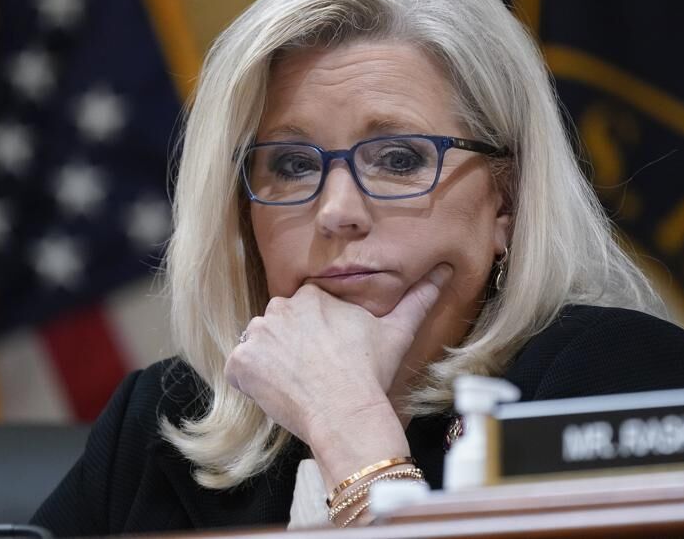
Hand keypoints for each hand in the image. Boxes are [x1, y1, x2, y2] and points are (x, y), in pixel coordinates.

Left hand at [224, 264, 451, 444]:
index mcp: (311, 296)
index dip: (316, 336)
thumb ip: (418, 298)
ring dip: (271, 362)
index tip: (329, 356)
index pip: (304, 312)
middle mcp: (278, 308)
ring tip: (297, 384)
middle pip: (279, 327)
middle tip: (314, 372)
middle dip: (292, 347)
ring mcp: (256, 336)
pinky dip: (252, 382)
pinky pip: (239, 370)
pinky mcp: (240, 364)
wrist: (346, 411)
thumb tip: (444, 271)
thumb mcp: (397, 331)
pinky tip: (277, 393)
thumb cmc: (371, 372)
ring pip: (259, 346)